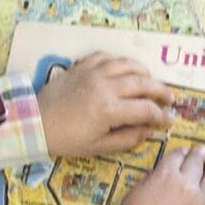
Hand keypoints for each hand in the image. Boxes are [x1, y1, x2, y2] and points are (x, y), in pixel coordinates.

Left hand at [38, 51, 173, 158]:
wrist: (34, 123)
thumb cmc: (66, 139)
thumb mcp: (97, 147)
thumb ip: (126, 139)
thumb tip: (147, 131)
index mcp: (110, 110)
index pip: (146, 109)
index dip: (161, 116)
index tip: (169, 120)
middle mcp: (106, 86)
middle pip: (143, 82)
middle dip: (161, 90)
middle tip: (170, 98)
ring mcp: (93, 72)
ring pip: (127, 64)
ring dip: (144, 72)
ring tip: (151, 80)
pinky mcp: (82, 66)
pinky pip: (106, 56)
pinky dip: (119, 61)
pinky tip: (123, 69)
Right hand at [108, 142, 204, 204]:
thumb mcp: (132, 195)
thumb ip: (148, 181)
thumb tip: (158, 176)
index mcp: (166, 175)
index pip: (177, 156)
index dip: (181, 152)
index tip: (184, 152)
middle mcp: (187, 184)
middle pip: (197, 162)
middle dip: (200, 154)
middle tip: (203, 151)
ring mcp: (203, 203)